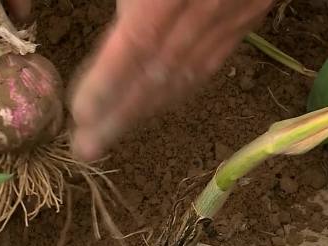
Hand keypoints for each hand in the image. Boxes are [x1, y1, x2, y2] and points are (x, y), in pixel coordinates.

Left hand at [69, 0, 274, 160]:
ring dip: (145, 112)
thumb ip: (127, 1)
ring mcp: (234, 14)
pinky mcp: (248, 16)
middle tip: (86, 149)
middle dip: (119, 115)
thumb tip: (84, 24)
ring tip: (109, 137)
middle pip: (160, 74)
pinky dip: (178, 92)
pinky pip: (209, 64)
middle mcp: (207, 7)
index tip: (79, 114)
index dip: (108, 84)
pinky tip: (153, 108)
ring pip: (186, 75)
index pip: (137, 45)